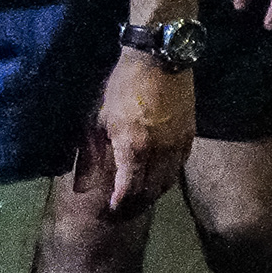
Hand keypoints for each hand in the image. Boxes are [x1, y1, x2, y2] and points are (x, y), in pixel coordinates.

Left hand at [81, 52, 193, 217]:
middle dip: (136, 204)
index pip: (129, 189)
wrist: (158, 61)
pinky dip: (169, 177)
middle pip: (151, 189)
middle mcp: (159, 151)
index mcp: (133, 147)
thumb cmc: (122, 88)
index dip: (120, 204)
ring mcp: (178, 143)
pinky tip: (160, 178)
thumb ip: (93, 156)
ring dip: (154, 193)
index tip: (111, 211)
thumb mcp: (99, 120)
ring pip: (168, 180)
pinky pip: (180, 166)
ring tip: (141, 198)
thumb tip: (81, 187)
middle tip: (125, 211)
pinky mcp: (190, 135)